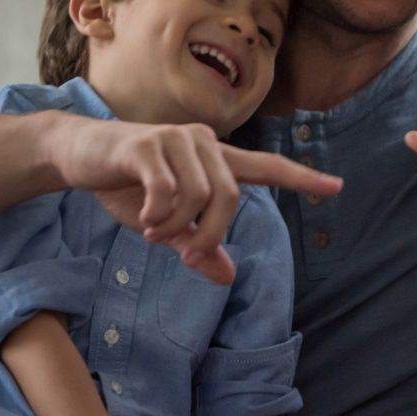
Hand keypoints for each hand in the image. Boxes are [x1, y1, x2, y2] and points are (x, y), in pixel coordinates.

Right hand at [48, 115, 340, 282]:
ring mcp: (176, 139)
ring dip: (176, 226)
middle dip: (210, 233)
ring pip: (199, 196)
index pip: (267, 168)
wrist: (79, 157)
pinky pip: (169, 188)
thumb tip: (228, 276)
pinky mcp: (148, 144)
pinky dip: (160, 213)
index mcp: (215, 159)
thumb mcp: (164, 224)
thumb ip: (195, 246)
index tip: (337, 188)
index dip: (302, 179)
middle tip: (185, 252)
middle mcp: (203, 142)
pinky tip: (145, 219)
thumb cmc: (126, 187)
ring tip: (153, 232)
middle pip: (230, 196)